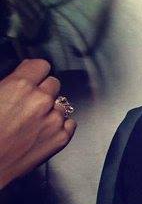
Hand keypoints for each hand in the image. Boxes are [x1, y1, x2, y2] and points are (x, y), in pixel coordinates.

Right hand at [0, 59, 76, 188]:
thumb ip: (9, 84)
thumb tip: (20, 76)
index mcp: (20, 86)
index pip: (41, 65)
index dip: (34, 71)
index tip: (32, 76)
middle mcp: (42, 100)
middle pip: (53, 84)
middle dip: (42, 90)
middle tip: (28, 103)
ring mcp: (54, 120)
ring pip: (61, 104)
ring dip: (50, 109)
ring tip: (32, 121)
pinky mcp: (62, 138)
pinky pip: (70, 123)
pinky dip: (60, 125)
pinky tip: (43, 131)